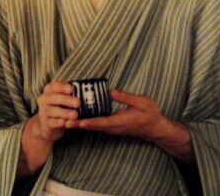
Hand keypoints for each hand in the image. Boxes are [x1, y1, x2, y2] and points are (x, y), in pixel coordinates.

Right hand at [30, 80, 79, 142]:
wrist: (47, 123)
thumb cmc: (59, 107)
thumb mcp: (62, 98)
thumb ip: (70, 94)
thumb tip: (84, 93)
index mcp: (49, 90)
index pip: (54, 86)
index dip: (62, 87)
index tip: (71, 89)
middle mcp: (44, 99)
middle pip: (53, 98)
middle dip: (66, 100)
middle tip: (78, 103)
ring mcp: (44, 111)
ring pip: (52, 110)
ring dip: (65, 112)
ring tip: (75, 114)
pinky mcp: (46, 123)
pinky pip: (52, 122)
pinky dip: (59, 122)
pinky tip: (66, 122)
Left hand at [67, 88, 193, 161]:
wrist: (155, 128)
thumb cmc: (150, 113)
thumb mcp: (142, 102)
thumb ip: (126, 96)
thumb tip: (110, 91)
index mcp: (121, 121)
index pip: (103, 122)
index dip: (90, 122)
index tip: (79, 121)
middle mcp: (114, 127)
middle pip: (94, 127)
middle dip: (79, 124)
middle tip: (64, 121)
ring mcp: (113, 129)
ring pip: (94, 127)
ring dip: (80, 124)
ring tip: (65, 120)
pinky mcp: (112, 127)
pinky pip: (97, 126)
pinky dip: (87, 123)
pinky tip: (78, 117)